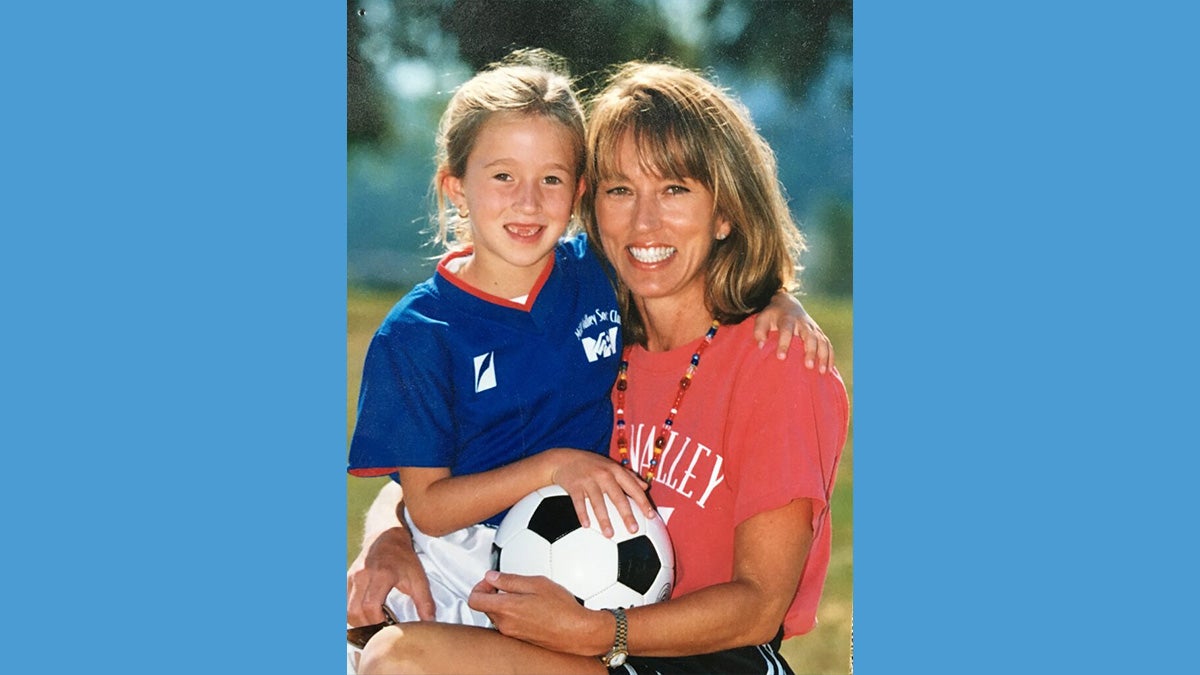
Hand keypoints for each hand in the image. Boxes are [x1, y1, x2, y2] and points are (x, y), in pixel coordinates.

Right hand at [346, 525, 435, 625]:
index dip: (377, 621)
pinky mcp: (346, 579)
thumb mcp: (418, 577)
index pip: (370, 606)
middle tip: (380, 629)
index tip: (388, 627)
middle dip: (366, 626)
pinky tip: (365, 615)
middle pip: (354, 611)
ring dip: (358, 622)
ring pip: (346, 609)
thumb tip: (429, 621)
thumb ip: (424, 601)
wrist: (386, 536)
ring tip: (373, 623)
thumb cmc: (404, 557)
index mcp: (381, 574)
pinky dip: (352, 613)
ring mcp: (351, 577)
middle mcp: (362, 575)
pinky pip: (343, 603)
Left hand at [468, 570, 602, 655]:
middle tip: (509, 585)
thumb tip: (492, 576)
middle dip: (493, 593)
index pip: (474, 599)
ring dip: (504, 604)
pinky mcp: (520, 639)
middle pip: (485, 607)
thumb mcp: (537, 583)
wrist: (577, 632)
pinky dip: (513, 614)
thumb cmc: (562, 609)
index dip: (480, 586)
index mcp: (506, 608)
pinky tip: (530, 608)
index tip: (492, 581)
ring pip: (497, 616)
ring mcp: (512, 634)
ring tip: (523, 595)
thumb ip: (510, 579)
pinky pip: (508, 624)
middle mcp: (505, 625)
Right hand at [545, 448, 654, 537]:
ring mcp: (588, 480)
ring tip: (609, 534)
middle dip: (626, 514)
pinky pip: (579, 502)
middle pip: (617, 497)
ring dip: (604, 519)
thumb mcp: (611, 465)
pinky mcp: (574, 486)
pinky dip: (583, 514)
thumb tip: (645, 487)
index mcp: (615, 471)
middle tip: (633, 530)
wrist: (564, 459)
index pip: (633, 488)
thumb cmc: (591, 464)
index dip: (643, 502)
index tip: (651, 516)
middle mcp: (603, 475)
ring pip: (598, 502)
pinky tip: (587, 525)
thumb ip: (629, 476)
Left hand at [753, 293, 834, 372]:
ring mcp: (814, 328)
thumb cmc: (772, 316)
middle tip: (808, 366)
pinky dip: (830, 357)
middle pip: (810, 336)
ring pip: (822, 341)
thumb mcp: (762, 319)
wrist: (788, 304)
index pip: (787, 330)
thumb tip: (761, 346)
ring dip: (824, 356)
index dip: (784, 343)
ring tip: (821, 371)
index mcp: (788, 319)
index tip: (781, 357)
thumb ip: (759, 331)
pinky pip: (828, 345)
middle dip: (810, 351)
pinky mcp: (819, 333)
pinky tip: (828, 370)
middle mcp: (803, 323)